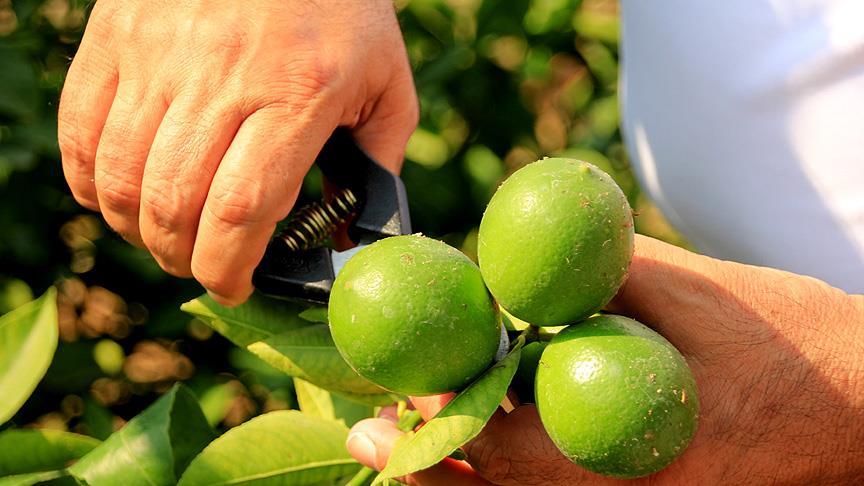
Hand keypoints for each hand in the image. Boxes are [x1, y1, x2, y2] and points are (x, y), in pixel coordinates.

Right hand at [59, 0, 417, 304]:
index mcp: (299, 89)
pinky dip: (91, 180)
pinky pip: (81, 128)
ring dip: (136, 229)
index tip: (236, 287)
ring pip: (121, 174)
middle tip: (203, 266)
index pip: (242, 207)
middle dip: (183, 258)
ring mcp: (161, 51)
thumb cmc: (344, 12)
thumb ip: (376, 163)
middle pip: (174, 202)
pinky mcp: (119, 34)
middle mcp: (222, 71)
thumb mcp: (387, 85)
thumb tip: (348, 234)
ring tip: (166, 238)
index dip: (228, 266)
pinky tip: (120, 196)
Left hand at [346, 235, 863, 484]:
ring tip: (398, 452)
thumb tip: (519, 262)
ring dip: (459, 476)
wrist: (855, 399)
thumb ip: (602, 276)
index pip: (518, 445)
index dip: (451, 420)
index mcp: (639, 446)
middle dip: (433, 464)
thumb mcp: (697, 291)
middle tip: (372, 436)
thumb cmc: (785, 339)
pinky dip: (504, 476)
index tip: (399, 398)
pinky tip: (474, 452)